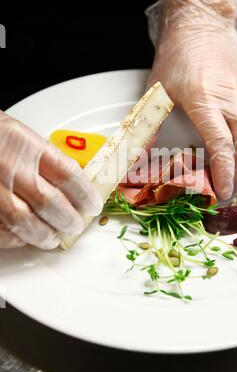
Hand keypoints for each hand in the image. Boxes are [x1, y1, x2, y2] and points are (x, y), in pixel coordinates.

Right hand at [0, 111, 101, 248]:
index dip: (85, 194)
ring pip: (26, 223)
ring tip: (53, 238)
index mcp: (24, 144)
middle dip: (69, 219)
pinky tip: (24, 237)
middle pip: (51, 203)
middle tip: (75, 224)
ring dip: (45, 235)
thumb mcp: (17, 133)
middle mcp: (9, 167)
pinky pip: (1, 231)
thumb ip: (41, 156)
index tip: (92, 204)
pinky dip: (16, 238)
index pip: (68, 174)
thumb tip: (68, 181)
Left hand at [146, 0, 236, 199]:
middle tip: (227, 189)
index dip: (223, 172)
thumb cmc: (177, 60)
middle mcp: (232, 96)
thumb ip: (149, 128)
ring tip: (233, 170)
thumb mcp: (156, 93)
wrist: (202, 27)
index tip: (220, 191)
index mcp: (204, 97)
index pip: (220, 143)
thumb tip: (138, 161)